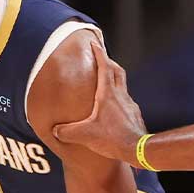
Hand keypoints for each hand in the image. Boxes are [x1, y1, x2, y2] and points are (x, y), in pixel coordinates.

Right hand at [52, 40, 146, 163]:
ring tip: (106, 82)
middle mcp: (120, 95)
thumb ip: (67, 132)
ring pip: (122, 85)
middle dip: (109, 61)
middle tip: (102, 58)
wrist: (137, 149)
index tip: (95, 43)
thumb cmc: (112, 139)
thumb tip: (55, 130)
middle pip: (117, 71)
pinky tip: (113, 108)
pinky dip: (118, 98)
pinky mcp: (134, 115)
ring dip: (114, 79)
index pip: (104, 67)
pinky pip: (125, 101)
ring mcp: (129, 104)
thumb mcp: (84, 135)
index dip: (99, 53)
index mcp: (107, 94)